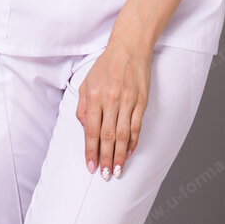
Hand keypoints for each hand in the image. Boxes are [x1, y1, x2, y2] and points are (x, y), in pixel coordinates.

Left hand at [76, 40, 150, 180]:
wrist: (129, 47)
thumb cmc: (106, 65)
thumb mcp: (86, 82)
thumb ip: (83, 106)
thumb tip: (86, 129)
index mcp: (94, 96)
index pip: (92, 130)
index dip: (91, 151)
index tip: (90, 167)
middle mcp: (110, 100)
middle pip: (107, 136)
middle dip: (105, 159)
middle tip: (104, 175)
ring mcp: (128, 101)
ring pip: (123, 135)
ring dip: (119, 155)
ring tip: (116, 170)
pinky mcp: (141, 101)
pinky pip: (136, 126)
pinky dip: (132, 142)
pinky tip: (129, 153)